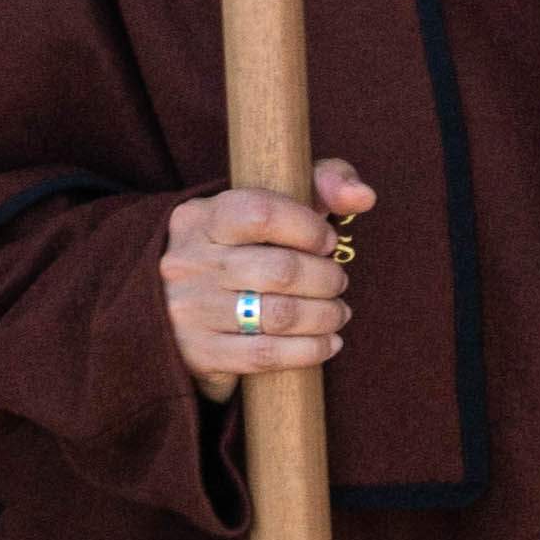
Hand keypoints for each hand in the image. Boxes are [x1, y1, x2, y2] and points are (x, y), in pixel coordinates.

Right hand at [162, 167, 372, 392]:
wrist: (176, 308)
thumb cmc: (243, 249)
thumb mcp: (272, 204)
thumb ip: (322, 184)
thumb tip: (363, 196)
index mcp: (200, 218)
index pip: (261, 213)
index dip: (308, 228)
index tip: (327, 242)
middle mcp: (187, 262)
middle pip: (280, 270)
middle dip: (326, 279)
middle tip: (339, 282)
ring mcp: (189, 310)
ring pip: (279, 316)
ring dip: (324, 316)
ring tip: (338, 312)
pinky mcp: (199, 353)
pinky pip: (266, 355)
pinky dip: (310, 350)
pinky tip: (328, 342)